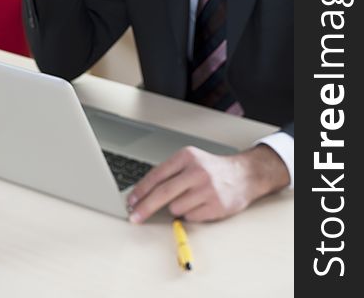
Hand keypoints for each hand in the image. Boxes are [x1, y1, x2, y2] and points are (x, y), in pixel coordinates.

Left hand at [127, 144, 289, 222]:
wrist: (244, 175)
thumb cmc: (211, 169)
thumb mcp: (190, 161)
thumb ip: (169, 174)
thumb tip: (142, 194)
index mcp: (186, 157)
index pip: (157, 175)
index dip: (141, 191)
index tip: (130, 202)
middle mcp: (196, 171)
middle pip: (162, 194)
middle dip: (145, 207)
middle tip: (134, 217)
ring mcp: (207, 189)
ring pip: (176, 208)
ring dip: (176, 208)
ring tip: (190, 198)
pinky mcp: (216, 206)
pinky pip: (190, 217)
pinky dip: (191, 214)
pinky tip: (201, 204)